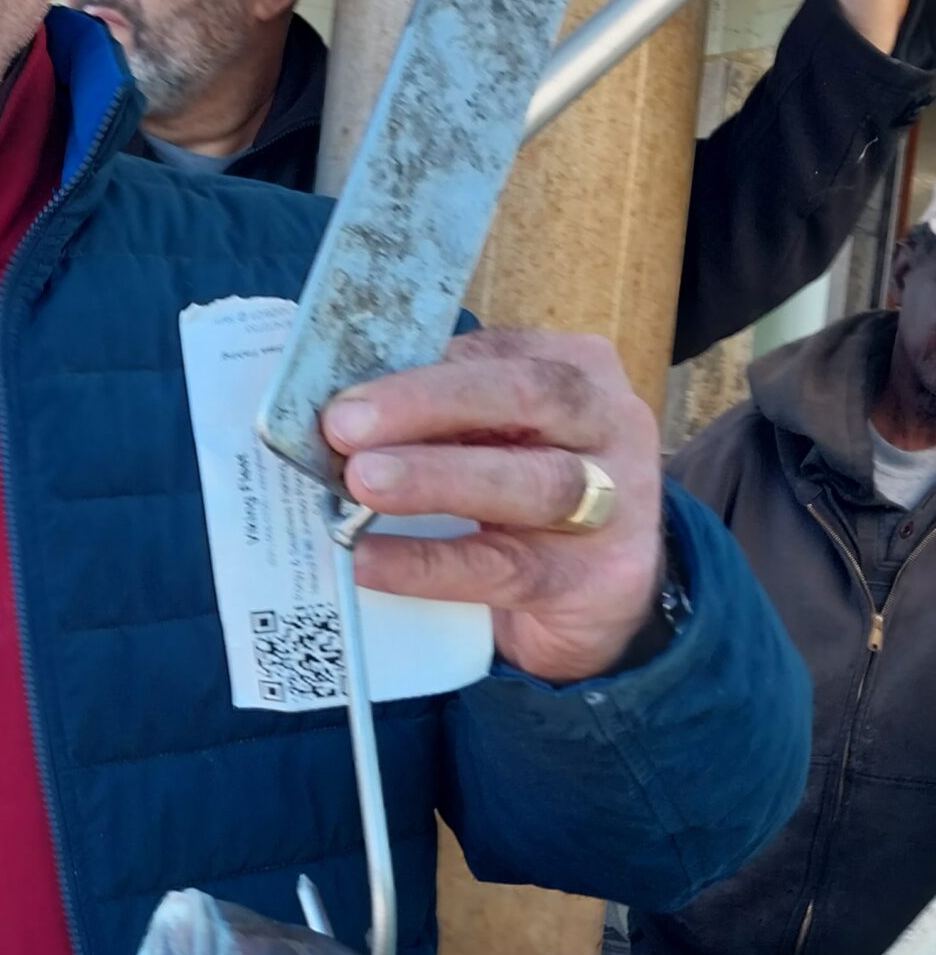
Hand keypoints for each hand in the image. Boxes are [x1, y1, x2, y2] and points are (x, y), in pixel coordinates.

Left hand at [322, 328, 663, 684]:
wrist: (601, 599)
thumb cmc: (529, 502)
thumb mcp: (495, 442)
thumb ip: (440, 420)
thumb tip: (340, 412)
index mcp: (574, 370)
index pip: (493, 355)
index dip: (414, 371)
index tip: (341, 390)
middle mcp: (607, 423)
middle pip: (525, 395)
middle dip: (427, 404)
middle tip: (343, 424)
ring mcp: (614, 502)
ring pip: (530, 481)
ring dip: (436, 479)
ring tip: (362, 482)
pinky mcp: (598, 579)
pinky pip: (504, 567)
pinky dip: (428, 562)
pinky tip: (369, 560)